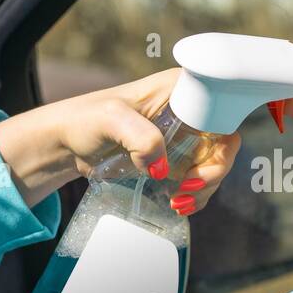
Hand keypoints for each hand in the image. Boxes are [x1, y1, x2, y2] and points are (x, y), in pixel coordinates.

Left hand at [0, 69, 241, 212]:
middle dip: (213, 172)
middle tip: (188, 189)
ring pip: (215, 165)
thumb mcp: (110, 119)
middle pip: (225, 143)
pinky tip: (177, 203)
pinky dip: (196, 195)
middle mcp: (192, 111)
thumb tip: (163, 168)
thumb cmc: (85, 120)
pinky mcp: (178, 159)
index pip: (225, 110)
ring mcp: (186, 137)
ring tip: (179, 202)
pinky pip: (200, 179)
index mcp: (183, 89)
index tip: (201, 166)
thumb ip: (140, 138)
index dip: (223, 141)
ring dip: (205, 189)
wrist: (67, 144)